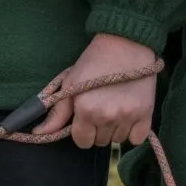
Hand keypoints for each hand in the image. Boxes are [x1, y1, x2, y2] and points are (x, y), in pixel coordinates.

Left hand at [30, 32, 156, 148]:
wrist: (125, 43)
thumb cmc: (94, 61)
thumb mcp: (71, 83)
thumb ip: (57, 113)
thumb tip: (38, 133)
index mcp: (86, 110)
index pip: (82, 142)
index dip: (81, 130)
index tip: (85, 116)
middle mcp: (107, 117)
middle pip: (100, 142)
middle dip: (98, 129)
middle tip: (100, 107)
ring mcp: (128, 116)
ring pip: (117, 140)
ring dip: (114, 129)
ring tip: (114, 106)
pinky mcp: (146, 113)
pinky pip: (137, 139)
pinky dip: (133, 131)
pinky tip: (128, 114)